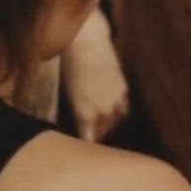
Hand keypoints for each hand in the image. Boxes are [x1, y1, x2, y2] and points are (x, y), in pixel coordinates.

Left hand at [63, 18, 129, 142]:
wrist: (89, 44)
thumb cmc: (69, 65)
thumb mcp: (66, 92)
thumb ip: (74, 111)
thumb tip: (72, 122)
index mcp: (85, 115)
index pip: (88, 140)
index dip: (85, 144)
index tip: (79, 146)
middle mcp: (103, 112)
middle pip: (102, 132)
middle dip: (95, 134)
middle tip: (89, 133)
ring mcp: (116, 101)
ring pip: (115, 121)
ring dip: (108, 124)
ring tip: (101, 122)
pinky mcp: (124, 90)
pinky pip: (123, 108)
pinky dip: (117, 111)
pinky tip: (111, 108)